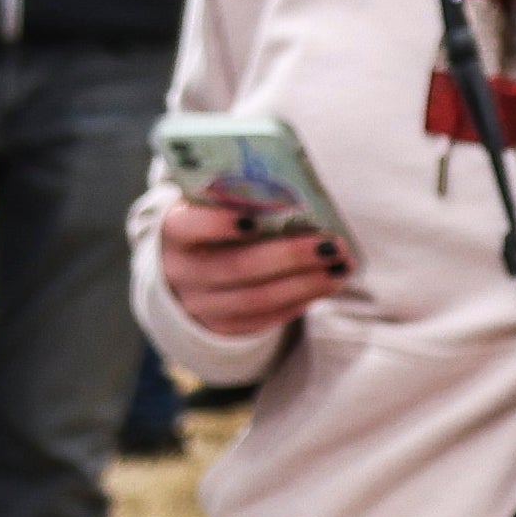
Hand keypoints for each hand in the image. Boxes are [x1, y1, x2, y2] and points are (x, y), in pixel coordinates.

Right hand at [158, 188, 348, 340]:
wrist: (189, 268)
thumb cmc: (215, 224)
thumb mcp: (213, 205)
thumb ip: (241, 196)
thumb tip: (295, 190)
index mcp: (174, 232)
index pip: (189, 227)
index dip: (219, 223)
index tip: (257, 218)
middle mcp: (180, 272)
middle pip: (236, 267)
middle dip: (290, 256)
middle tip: (332, 244)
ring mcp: (199, 304)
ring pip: (257, 298)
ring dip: (305, 282)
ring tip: (341, 266)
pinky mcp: (222, 326)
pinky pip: (265, 318)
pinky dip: (300, 300)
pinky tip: (327, 283)